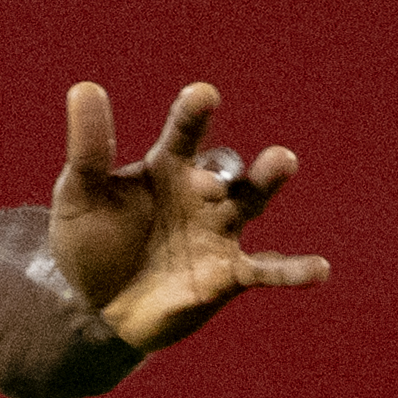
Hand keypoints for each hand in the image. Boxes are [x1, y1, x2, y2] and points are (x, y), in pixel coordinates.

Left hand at [46, 79, 321, 356]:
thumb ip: (88, 150)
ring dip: (267, 183)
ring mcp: (219, 232)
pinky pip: (266, 270)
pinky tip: (319, 269)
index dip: (193, 115)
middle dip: (245, 163)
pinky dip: (293, 270)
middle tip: (265, 151)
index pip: (183, 135)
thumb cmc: (90, 245)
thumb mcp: (79, 197)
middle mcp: (202, 193)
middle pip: (230, 169)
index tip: (202, 95)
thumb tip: (84, 88)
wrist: (95, 310)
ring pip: (252, 203)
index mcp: (168, 168)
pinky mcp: (228, 275)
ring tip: (283, 161)